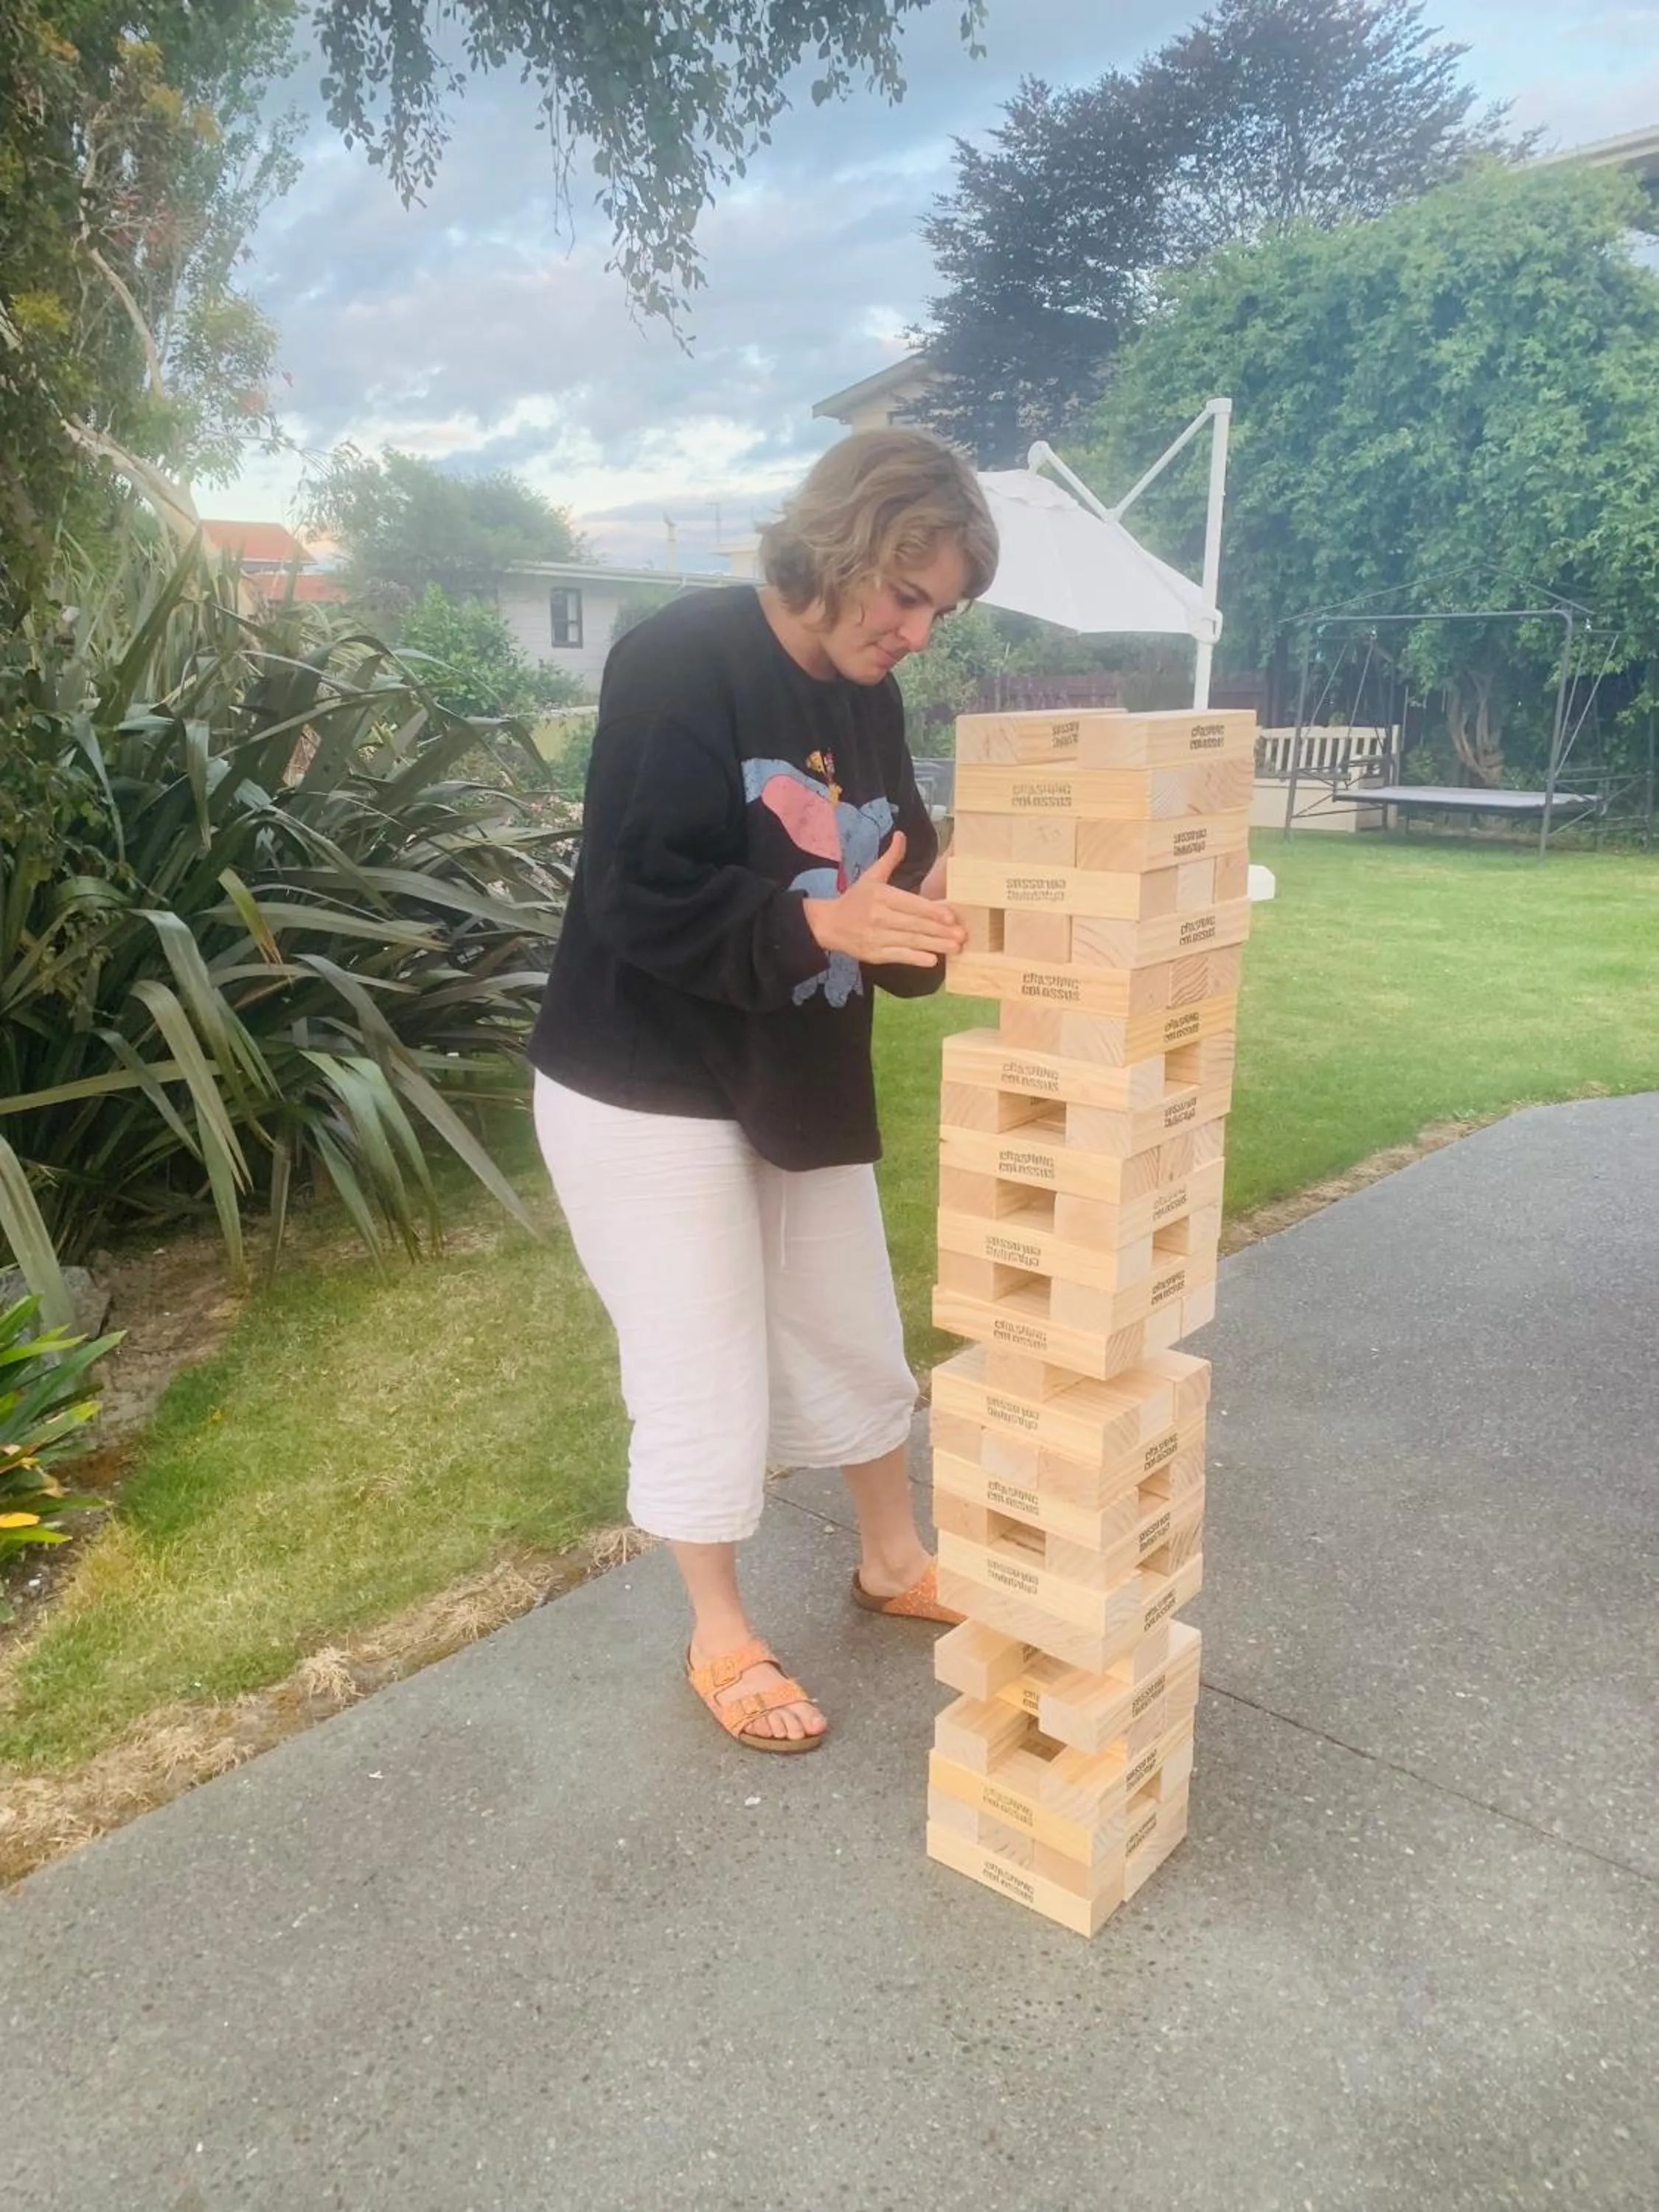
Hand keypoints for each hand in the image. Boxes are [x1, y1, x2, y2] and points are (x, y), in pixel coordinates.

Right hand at [802, 831, 967, 968]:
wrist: (829, 924)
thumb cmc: (856, 899)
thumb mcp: (871, 876)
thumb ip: (890, 858)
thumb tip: (901, 835)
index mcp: (881, 896)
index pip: (910, 904)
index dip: (930, 911)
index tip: (951, 917)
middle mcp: (879, 917)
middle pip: (914, 924)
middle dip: (939, 931)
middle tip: (962, 935)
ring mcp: (877, 937)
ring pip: (910, 942)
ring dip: (935, 945)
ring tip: (955, 948)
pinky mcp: (875, 955)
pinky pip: (899, 957)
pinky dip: (915, 959)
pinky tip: (932, 960)